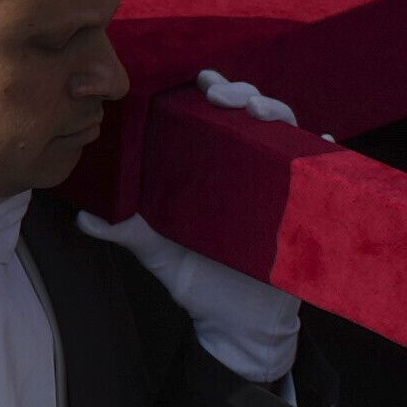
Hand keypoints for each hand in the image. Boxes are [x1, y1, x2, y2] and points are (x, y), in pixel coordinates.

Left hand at [75, 77, 316, 386]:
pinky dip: (323, 152)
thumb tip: (84, 217)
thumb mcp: (159, 253)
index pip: (215, 115)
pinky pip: (321, 172)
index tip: (201, 81)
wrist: (235, 325)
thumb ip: (127, 231)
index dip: (213, 91)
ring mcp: (278, 183)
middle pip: (252, 114)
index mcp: (212, 167)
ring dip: (277, 114)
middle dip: (242, 93)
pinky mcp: (303, 207)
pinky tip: (319, 142)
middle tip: (223, 96)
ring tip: (259, 111)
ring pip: (286, 133)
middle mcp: (247, 167)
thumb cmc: (198, 280)